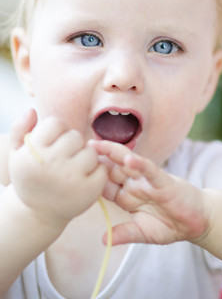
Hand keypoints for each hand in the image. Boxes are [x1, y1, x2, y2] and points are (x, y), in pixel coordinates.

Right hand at [9, 110, 106, 227]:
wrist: (37, 214)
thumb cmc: (29, 178)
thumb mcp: (16, 154)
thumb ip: (20, 128)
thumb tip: (31, 109)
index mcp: (33, 152)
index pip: (56, 123)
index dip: (57, 132)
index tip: (53, 144)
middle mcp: (51, 164)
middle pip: (75, 136)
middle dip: (72, 145)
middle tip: (64, 159)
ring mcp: (71, 179)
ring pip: (90, 152)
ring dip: (85, 158)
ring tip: (73, 169)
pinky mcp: (88, 192)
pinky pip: (102, 169)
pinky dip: (97, 172)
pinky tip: (84, 179)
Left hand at [91, 140, 210, 245]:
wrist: (198, 222)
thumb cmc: (172, 225)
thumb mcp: (144, 234)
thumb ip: (125, 233)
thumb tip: (102, 240)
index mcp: (128, 196)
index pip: (106, 184)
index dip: (91, 176)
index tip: (73, 168)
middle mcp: (136, 185)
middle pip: (113, 168)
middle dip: (97, 158)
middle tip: (80, 146)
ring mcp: (149, 181)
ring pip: (128, 163)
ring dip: (113, 153)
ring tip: (97, 145)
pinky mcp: (164, 181)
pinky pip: (150, 170)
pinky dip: (141, 164)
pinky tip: (129, 159)